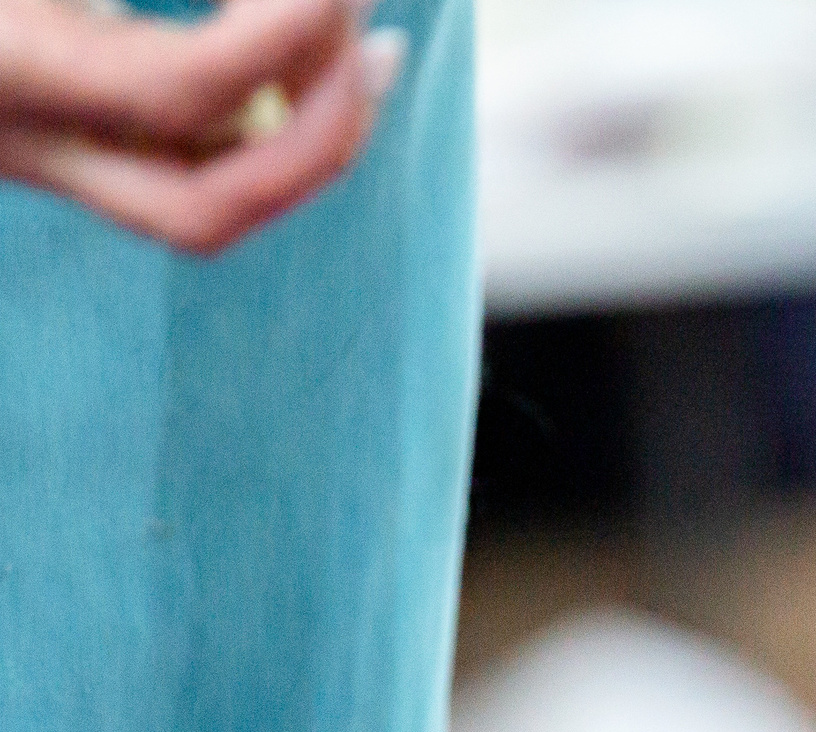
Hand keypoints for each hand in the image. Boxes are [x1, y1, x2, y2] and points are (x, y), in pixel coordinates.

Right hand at [0, 0, 403, 254]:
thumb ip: (155, 28)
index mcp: (8, 66)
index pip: (180, 89)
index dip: (286, 32)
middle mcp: (15, 130)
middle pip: (201, 212)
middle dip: (315, 140)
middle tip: (371, 33)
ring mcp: (28, 149)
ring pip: (202, 205)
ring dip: (305, 136)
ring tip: (362, 34)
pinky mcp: (48, 137)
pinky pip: (183, 163)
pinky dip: (264, 121)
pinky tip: (314, 45)